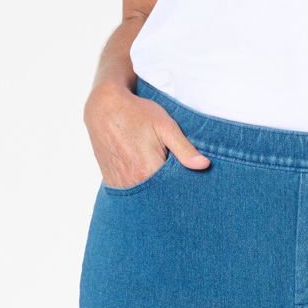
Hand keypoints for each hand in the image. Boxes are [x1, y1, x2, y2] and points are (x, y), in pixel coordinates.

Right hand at [85, 84, 210, 187]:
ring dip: (155, 194)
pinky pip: (131, 195)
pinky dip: (142, 192)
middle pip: (159, 198)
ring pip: (145, 198)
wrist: (103, 108)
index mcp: (148, 170)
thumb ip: (184, 149)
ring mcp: (120, 184)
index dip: (184, 190)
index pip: (174, 191)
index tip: (192, 188)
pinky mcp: (112, 182)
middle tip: (179, 185)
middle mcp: (132, 182)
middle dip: (171, 194)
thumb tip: (203, 165)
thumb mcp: (165, 126)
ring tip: (163, 182)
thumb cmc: (136, 114)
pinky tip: (148, 182)